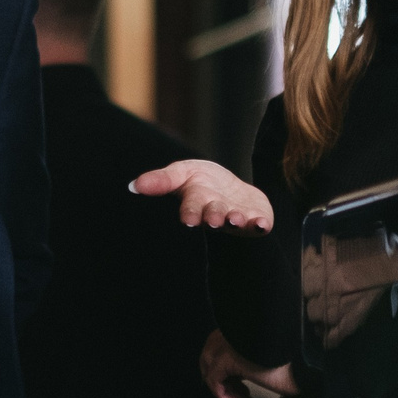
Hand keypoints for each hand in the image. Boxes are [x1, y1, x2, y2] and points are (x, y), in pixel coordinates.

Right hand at [132, 160, 275, 230]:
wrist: (231, 190)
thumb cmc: (202, 183)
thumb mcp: (182, 173)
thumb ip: (162, 180)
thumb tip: (134, 186)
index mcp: (196, 202)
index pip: (191, 208)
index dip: (190, 212)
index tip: (188, 220)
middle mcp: (216, 213)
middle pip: (213, 215)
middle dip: (213, 216)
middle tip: (213, 220)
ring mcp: (236, 218)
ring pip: (235, 221)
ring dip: (235, 220)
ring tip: (235, 219)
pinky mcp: (256, 219)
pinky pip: (259, 224)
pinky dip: (261, 224)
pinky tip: (263, 224)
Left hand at [201, 329, 297, 397]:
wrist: (305, 358)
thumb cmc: (296, 360)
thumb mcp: (269, 359)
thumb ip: (249, 362)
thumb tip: (235, 382)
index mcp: (241, 327)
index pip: (220, 348)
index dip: (229, 373)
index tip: (244, 390)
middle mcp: (230, 331)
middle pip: (210, 358)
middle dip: (223, 381)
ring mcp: (226, 342)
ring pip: (209, 369)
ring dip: (224, 390)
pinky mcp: (226, 357)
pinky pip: (214, 381)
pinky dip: (224, 396)